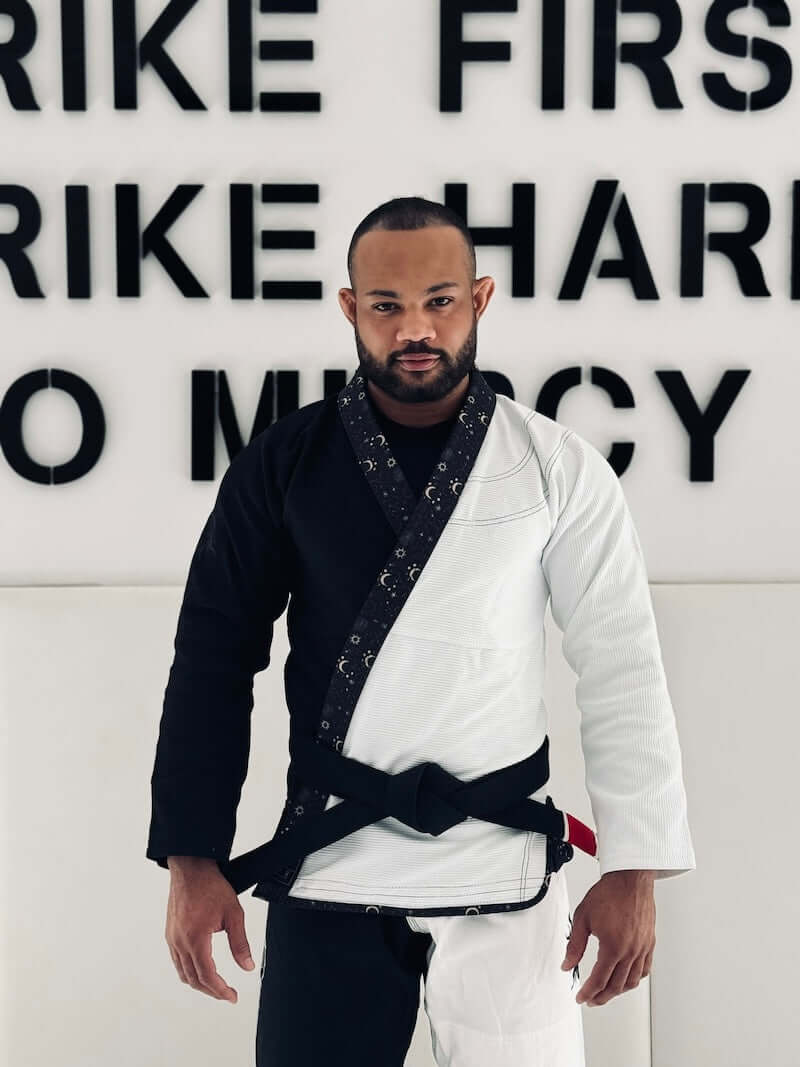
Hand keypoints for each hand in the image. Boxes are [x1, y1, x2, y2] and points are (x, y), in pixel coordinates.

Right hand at [165, 856, 255, 1002]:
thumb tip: (247, 966)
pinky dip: (188, 972)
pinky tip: (199, 969)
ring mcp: (172, 938)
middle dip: (211, 991)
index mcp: (195, 938)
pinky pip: (176, 961)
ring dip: (199, 984)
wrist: (191, 869)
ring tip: (215, 986)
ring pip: (183, 973)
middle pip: (194, 979)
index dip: (221, 990)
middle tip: (226, 994)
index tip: (232, 997)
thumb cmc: (211, 886)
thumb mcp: (233, 914)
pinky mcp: (170, 934)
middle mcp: (180, 942)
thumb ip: (240, 943)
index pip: (207, 975)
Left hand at [560, 869, 655, 1006]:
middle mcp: (630, 951)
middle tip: (591, 1000)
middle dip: (602, 997)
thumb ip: (575, 945)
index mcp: (613, 947)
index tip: (581, 998)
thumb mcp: (583, 918)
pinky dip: (635, 979)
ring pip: (632, 981)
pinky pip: (645, 969)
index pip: (599, 980)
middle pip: (616, 986)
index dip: (588, 992)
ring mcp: (642, 948)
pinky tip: (627, 978)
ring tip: (606, 992)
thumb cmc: (608, 894)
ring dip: (618, 991)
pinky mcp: (649, 943)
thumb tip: (567, 965)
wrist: (629, 879)